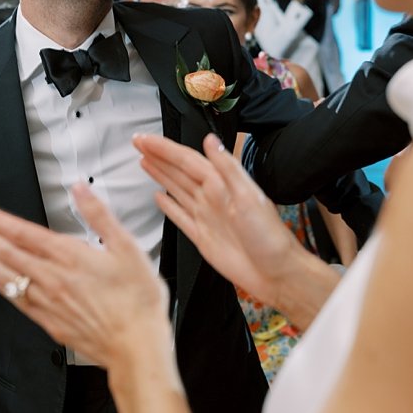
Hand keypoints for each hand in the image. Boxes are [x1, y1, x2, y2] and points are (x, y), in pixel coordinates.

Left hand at [0, 187, 171, 372]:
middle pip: (8, 252)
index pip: (23, 232)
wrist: (136, 345)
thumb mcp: (128, 248)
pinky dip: (2, 287)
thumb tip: (80, 189)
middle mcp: (52, 278)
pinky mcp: (50, 321)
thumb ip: (100, 216)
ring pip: (8, 275)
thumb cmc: (138, 300)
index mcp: (70, 257)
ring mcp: (48, 301)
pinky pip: (18, 299)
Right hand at [135, 133, 302, 307]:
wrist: (276, 273)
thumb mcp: (249, 197)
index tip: (144, 139)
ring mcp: (206, 217)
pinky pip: (180, 217)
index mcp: (223, 185)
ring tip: (144, 161)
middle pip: (180, 171)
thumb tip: (211, 140)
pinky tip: (158, 197)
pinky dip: (168, 206)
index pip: (188, 160)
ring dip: (161, 174)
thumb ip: (228, 168)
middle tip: (137, 142)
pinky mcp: (202, 237)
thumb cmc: (269, 237)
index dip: (165, 148)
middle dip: (159, 156)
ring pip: (177, 190)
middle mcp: (213, 198)